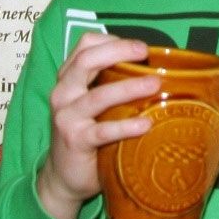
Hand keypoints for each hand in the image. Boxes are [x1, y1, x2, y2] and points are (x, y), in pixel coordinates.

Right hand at [34, 33, 160, 218]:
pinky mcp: (76, 141)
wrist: (64, 177)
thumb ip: (110, 85)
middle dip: (119, 52)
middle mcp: (63, 93)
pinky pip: (103, 131)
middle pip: (86, 60)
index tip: (139, 47)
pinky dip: (126, 126)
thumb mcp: (93, 105)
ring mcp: (67, 117)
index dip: (112, 40)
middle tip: (145, 53)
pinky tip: (146, 124)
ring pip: (98, 95)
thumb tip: (154, 70)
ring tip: (155, 84)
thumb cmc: (87, 134)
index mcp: (68, 79)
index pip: (85, 45)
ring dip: (129, 87)